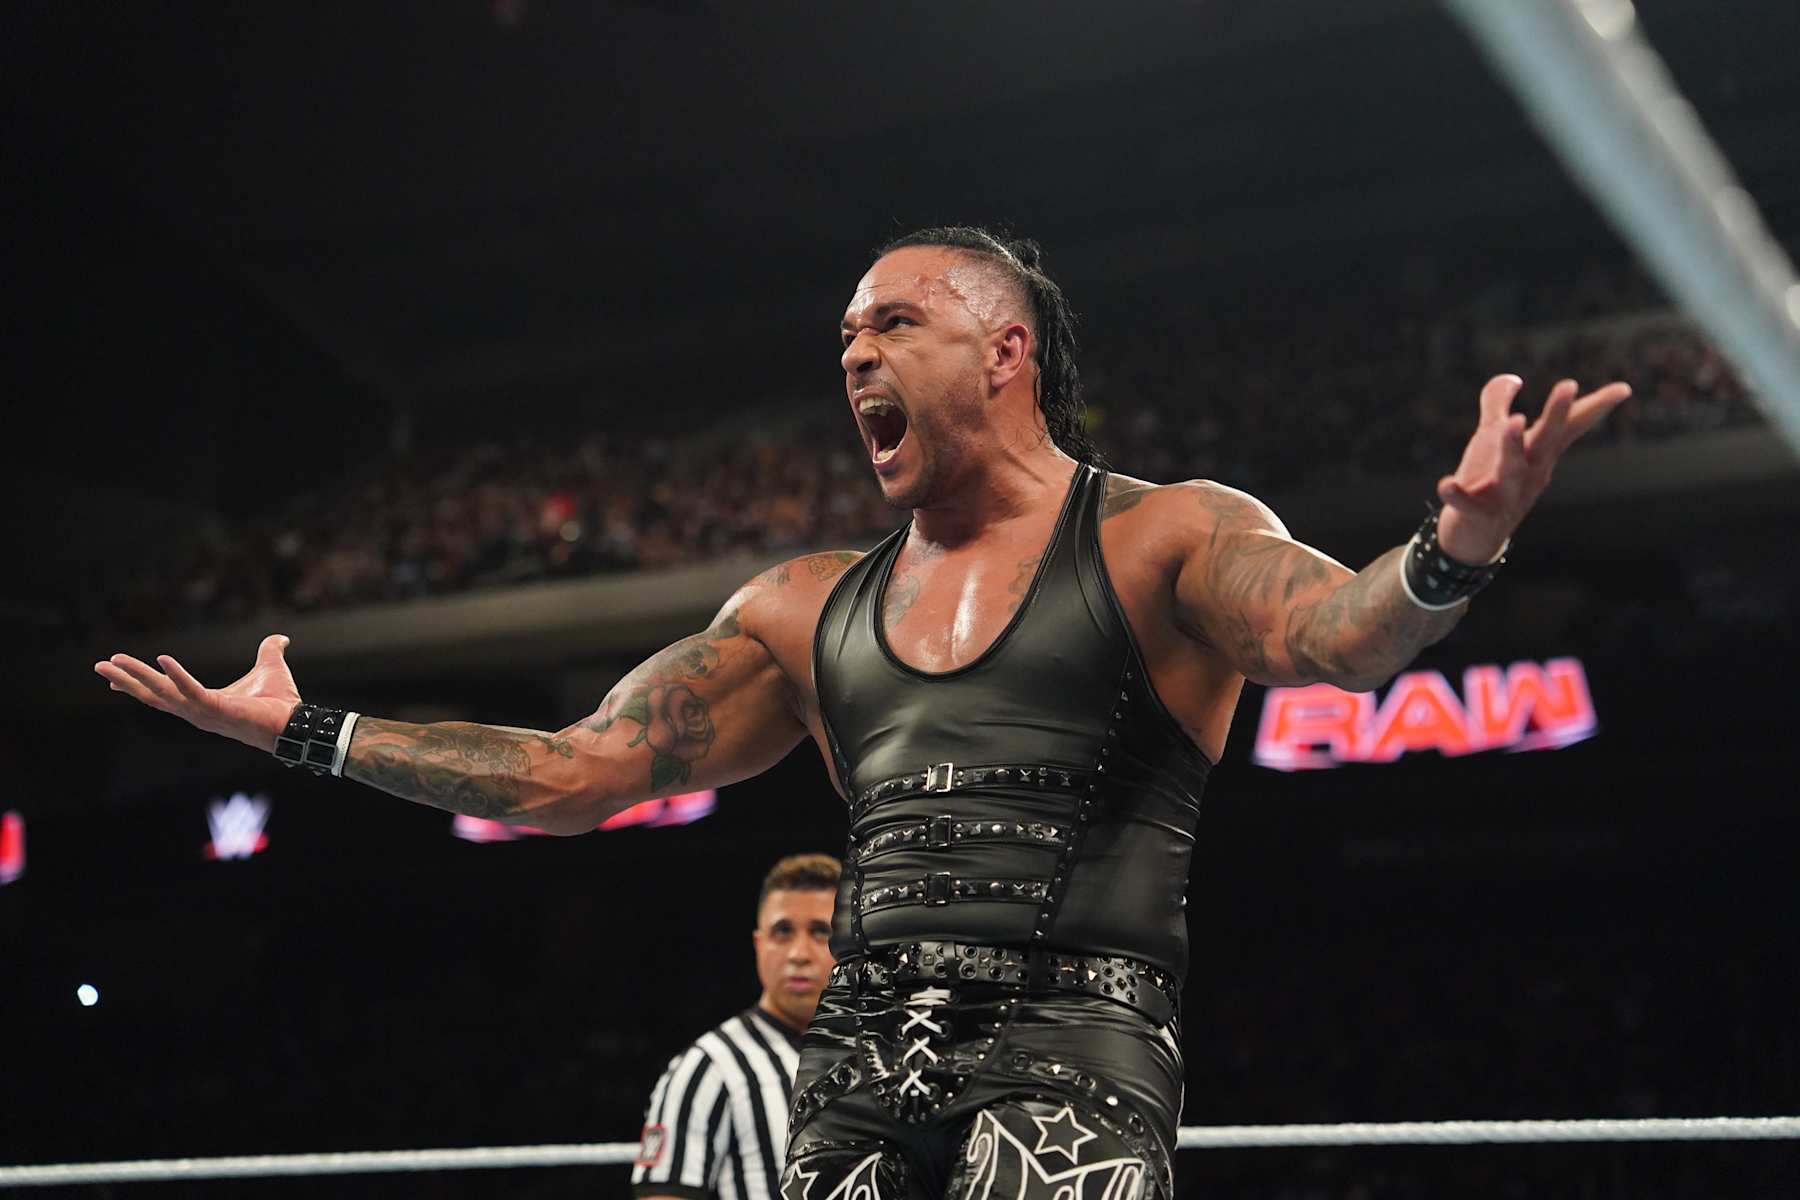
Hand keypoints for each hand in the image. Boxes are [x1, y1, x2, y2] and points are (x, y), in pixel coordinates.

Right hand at [94, 634, 301, 752]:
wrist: (296, 723)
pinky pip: (192, 692)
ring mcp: (204, 713)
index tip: (113, 680)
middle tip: (99, 666)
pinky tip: (162, 659)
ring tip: (114, 661)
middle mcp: (197, 711)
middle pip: (153, 695)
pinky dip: (178, 676)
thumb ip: (270, 651)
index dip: (138, 686)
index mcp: (203, 702)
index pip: (164, 694)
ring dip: (137, 677)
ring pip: (162, 694)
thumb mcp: (270, 668)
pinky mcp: (217, 710)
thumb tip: (281, 638)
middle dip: (126, 680)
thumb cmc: (280, 703)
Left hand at [1435, 374, 1631, 561]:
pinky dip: (1458, 495)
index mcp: (1537, 454)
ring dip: (1513, 446)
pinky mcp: (1480, 514)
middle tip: (1568, 385)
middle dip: (1557, 415)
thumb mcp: (1491, 438)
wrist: (1472, 535)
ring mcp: (1507, 495)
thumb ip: (1497, 405)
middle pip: (1546, 441)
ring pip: (1513, 470)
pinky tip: (1446, 483)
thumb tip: (1511, 378)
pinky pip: (1469, 505)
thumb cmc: (1488, 480)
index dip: (1593, 407)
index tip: (1624, 388)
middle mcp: (1529, 473)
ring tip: (1513, 421)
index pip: (1569, 428)